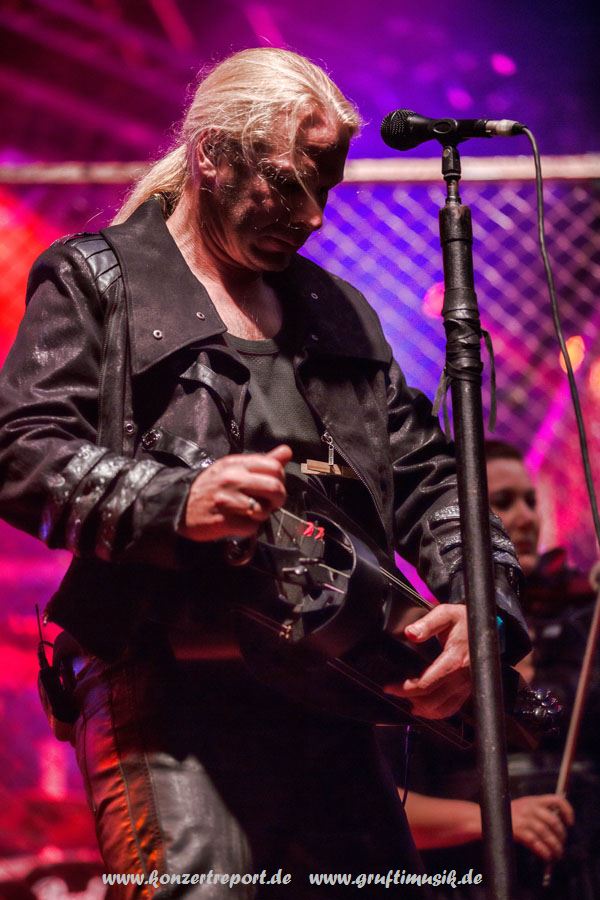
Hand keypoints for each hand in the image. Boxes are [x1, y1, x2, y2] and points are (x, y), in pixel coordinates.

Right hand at [178, 444, 291, 541]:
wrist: (180, 506)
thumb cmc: (212, 487)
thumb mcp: (234, 468)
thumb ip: (263, 461)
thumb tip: (287, 451)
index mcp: (237, 463)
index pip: (274, 467)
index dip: (279, 480)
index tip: (271, 486)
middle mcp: (232, 479)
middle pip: (275, 488)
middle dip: (277, 500)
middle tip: (268, 503)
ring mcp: (227, 500)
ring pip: (264, 510)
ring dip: (261, 515)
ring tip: (249, 512)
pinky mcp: (224, 521)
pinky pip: (251, 527)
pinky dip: (248, 528)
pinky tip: (238, 522)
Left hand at [385, 604, 470, 718]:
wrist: (487, 627)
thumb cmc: (466, 621)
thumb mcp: (446, 614)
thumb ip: (427, 624)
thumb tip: (411, 633)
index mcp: (454, 660)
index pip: (426, 683)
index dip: (405, 688)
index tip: (390, 687)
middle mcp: (461, 677)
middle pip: (431, 700)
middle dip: (409, 698)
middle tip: (394, 691)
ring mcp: (466, 685)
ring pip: (441, 709)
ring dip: (422, 709)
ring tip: (407, 700)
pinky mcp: (468, 689)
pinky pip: (452, 708)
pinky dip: (437, 712)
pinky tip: (425, 709)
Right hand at [511, 794, 573, 860]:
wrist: (487, 817)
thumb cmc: (507, 815)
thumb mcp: (523, 807)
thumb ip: (537, 812)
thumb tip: (556, 827)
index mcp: (532, 800)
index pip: (556, 800)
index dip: (567, 810)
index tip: (570, 822)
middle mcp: (529, 807)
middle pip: (553, 820)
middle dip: (561, 835)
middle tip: (562, 843)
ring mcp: (523, 818)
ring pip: (545, 833)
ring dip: (554, 846)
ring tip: (557, 854)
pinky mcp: (518, 830)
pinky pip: (535, 842)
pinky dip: (543, 851)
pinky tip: (546, 856)